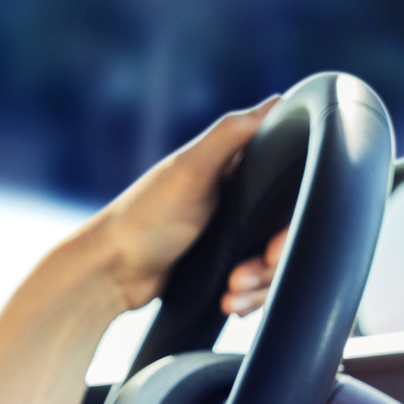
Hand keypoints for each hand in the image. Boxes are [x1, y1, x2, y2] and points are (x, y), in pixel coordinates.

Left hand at [86, 97, 279, 310]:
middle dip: (270, 264)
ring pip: (274, 267)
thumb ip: (232, 134)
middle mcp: (239, 199)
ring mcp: (233, 236)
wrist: (111, 274)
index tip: (272, 245)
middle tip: (245, 272)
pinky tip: (229, 302)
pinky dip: (248, 299)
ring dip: (258, 287)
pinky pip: (257, 288)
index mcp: (235, 169)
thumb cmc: (144, 218)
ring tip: (231, 292)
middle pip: (286, 236)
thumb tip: (276, 101)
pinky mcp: (226, 266)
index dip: (292, 222)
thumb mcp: (190, 170)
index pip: (291, 190)